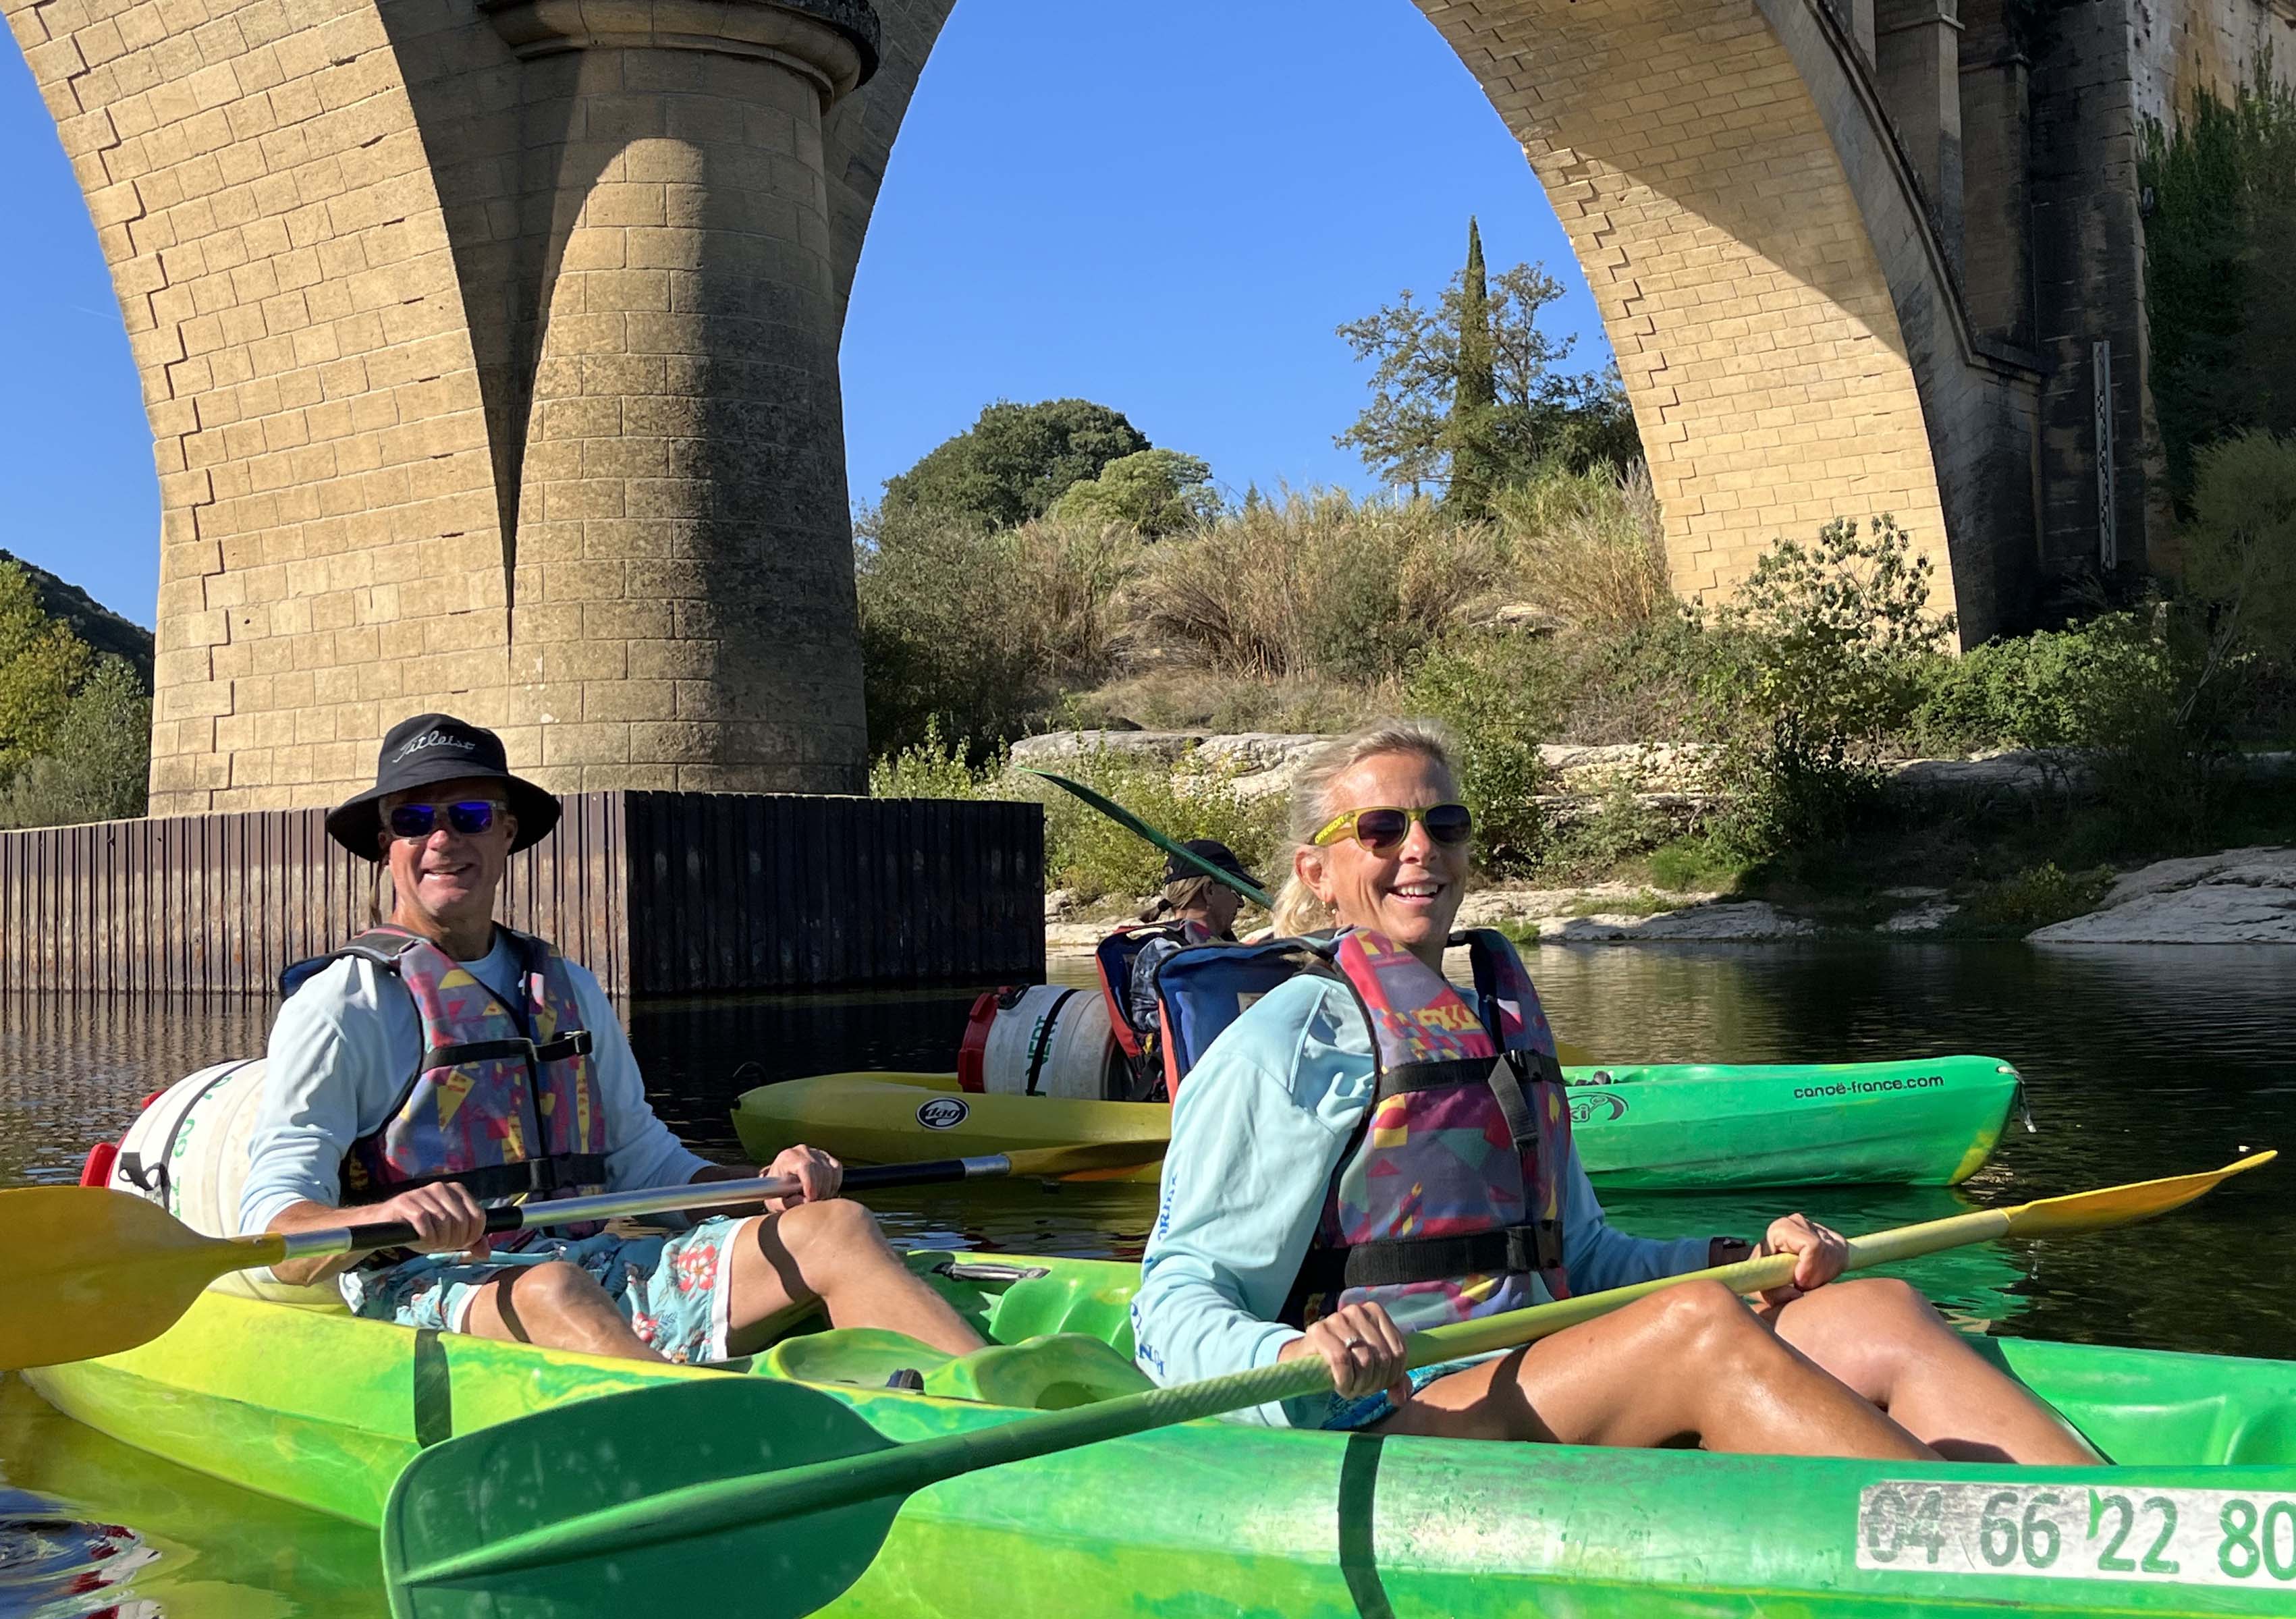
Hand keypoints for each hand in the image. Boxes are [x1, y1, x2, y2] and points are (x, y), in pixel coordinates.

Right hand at [368, 1182, 489, 1258]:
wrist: (384, 1225)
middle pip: (462, 1221)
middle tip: (442, 1245)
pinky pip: (424, 1222)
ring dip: (438, 1240)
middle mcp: (441, 1187)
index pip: (478, 1216)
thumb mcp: (448, 1236)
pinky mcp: (405, 1201)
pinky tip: (421, 1239)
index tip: (460, 1244)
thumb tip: (486, 1253)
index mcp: (456, 1190)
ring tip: (431, 1242)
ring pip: (444, 1222)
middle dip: (454, 1240)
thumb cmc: (420, 1229)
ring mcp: (422, 1192)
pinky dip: (425, 1237)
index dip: (472, 1236)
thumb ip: (469, 1242)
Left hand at [766, 1145, 841, 1210]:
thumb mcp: (776, 1202)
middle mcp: (802, 1151)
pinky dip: (834, 1183)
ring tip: (817, 1199)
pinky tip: (825, 1192)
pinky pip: (837, 1170)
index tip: (810, 1198)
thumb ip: (788, 1203)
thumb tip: (806, 1201)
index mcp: (787, 1157)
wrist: (779, 1185)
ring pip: (830, 1171)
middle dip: (819, 1190)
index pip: (804, 1165)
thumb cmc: (776, 1194)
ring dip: (827, 1189)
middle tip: (813, 1203)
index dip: (810, 1183)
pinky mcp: (826, 1157)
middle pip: (820, 1170)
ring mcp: (816, 1152)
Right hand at [1277, 1301, 1410, 1403]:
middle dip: (1374, 1382)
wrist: (1308, 1357)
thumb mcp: (1375, 1368)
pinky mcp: (1318, 1331)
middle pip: (1382, 1358)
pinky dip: (1344, 1380)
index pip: (1399, 1351)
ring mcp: (1337, 1319)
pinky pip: (1341, 1361)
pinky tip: (1341, 1386)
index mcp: (1376, 1312)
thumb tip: (1399, 1397)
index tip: (1378, 1385)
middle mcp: (1357, 1311)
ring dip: (1359, 1384)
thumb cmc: (1347, 1361)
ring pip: (1364, 1360)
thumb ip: (1394, 1380)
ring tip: (1351, 1388)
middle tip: (1362, 1389)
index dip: (1391, 1376)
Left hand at [1756, 1212, 1848, 1304]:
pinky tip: (1816, 1276)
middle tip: (1802, 1286)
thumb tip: (1797, 1296)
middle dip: (1817, 1276)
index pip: (1812, 1246)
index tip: (1799, 1283)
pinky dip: (1832, 1271)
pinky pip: (1841, 1256)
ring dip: (1824, 1276)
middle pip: (1826, 1252)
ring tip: (1807, 1282)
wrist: (1766, 1266)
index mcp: (1781, 1228)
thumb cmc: (1763, 1276)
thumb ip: (1774, 1294)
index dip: (1809, 1267)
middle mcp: (1798, 1222)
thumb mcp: (1762, 1287)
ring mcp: (1815, 1227)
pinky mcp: (1828, 1235)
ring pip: (1836, 1255)